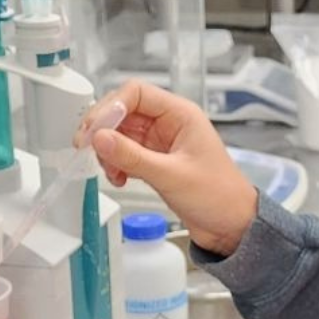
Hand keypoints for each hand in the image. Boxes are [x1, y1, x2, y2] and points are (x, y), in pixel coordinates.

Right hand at [79, 81, 258, 256]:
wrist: (231, 226)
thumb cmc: (219, 196)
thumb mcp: (171, 176)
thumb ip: (133, 157)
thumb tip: (100, 138)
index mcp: (181, 115)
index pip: (136, 93)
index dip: (111, 107)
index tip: (95, 129)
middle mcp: (169, 123)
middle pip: (123, 111)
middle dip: (103, 129)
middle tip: (87, 147)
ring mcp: (160, 142)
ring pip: (120, 133)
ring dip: (108, 150)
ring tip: (111, 171)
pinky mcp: (155, 160)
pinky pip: (125, 153)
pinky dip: (116, 163)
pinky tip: (119, 178)